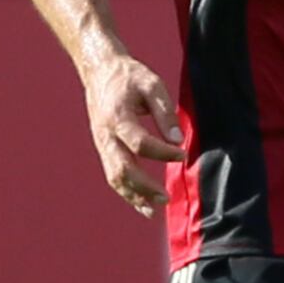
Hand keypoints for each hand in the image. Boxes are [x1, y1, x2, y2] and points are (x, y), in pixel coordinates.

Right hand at [81, 45, 187, 214]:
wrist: (100, 71)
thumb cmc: (130, 77)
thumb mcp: (152, 85)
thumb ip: (165, 112)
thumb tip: (178, 140)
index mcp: (117, 117)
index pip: (139, 142)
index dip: (162, 152)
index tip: (183, 154)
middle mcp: (105, 134)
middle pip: (122, 167)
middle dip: (144, 186)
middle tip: (166, 198)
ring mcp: (101, 143)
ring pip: (114, 176)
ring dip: (134, 196)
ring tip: (154, 211)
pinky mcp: (104, 148)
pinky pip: (113, 174)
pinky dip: (127, 191)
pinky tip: (142, 204)